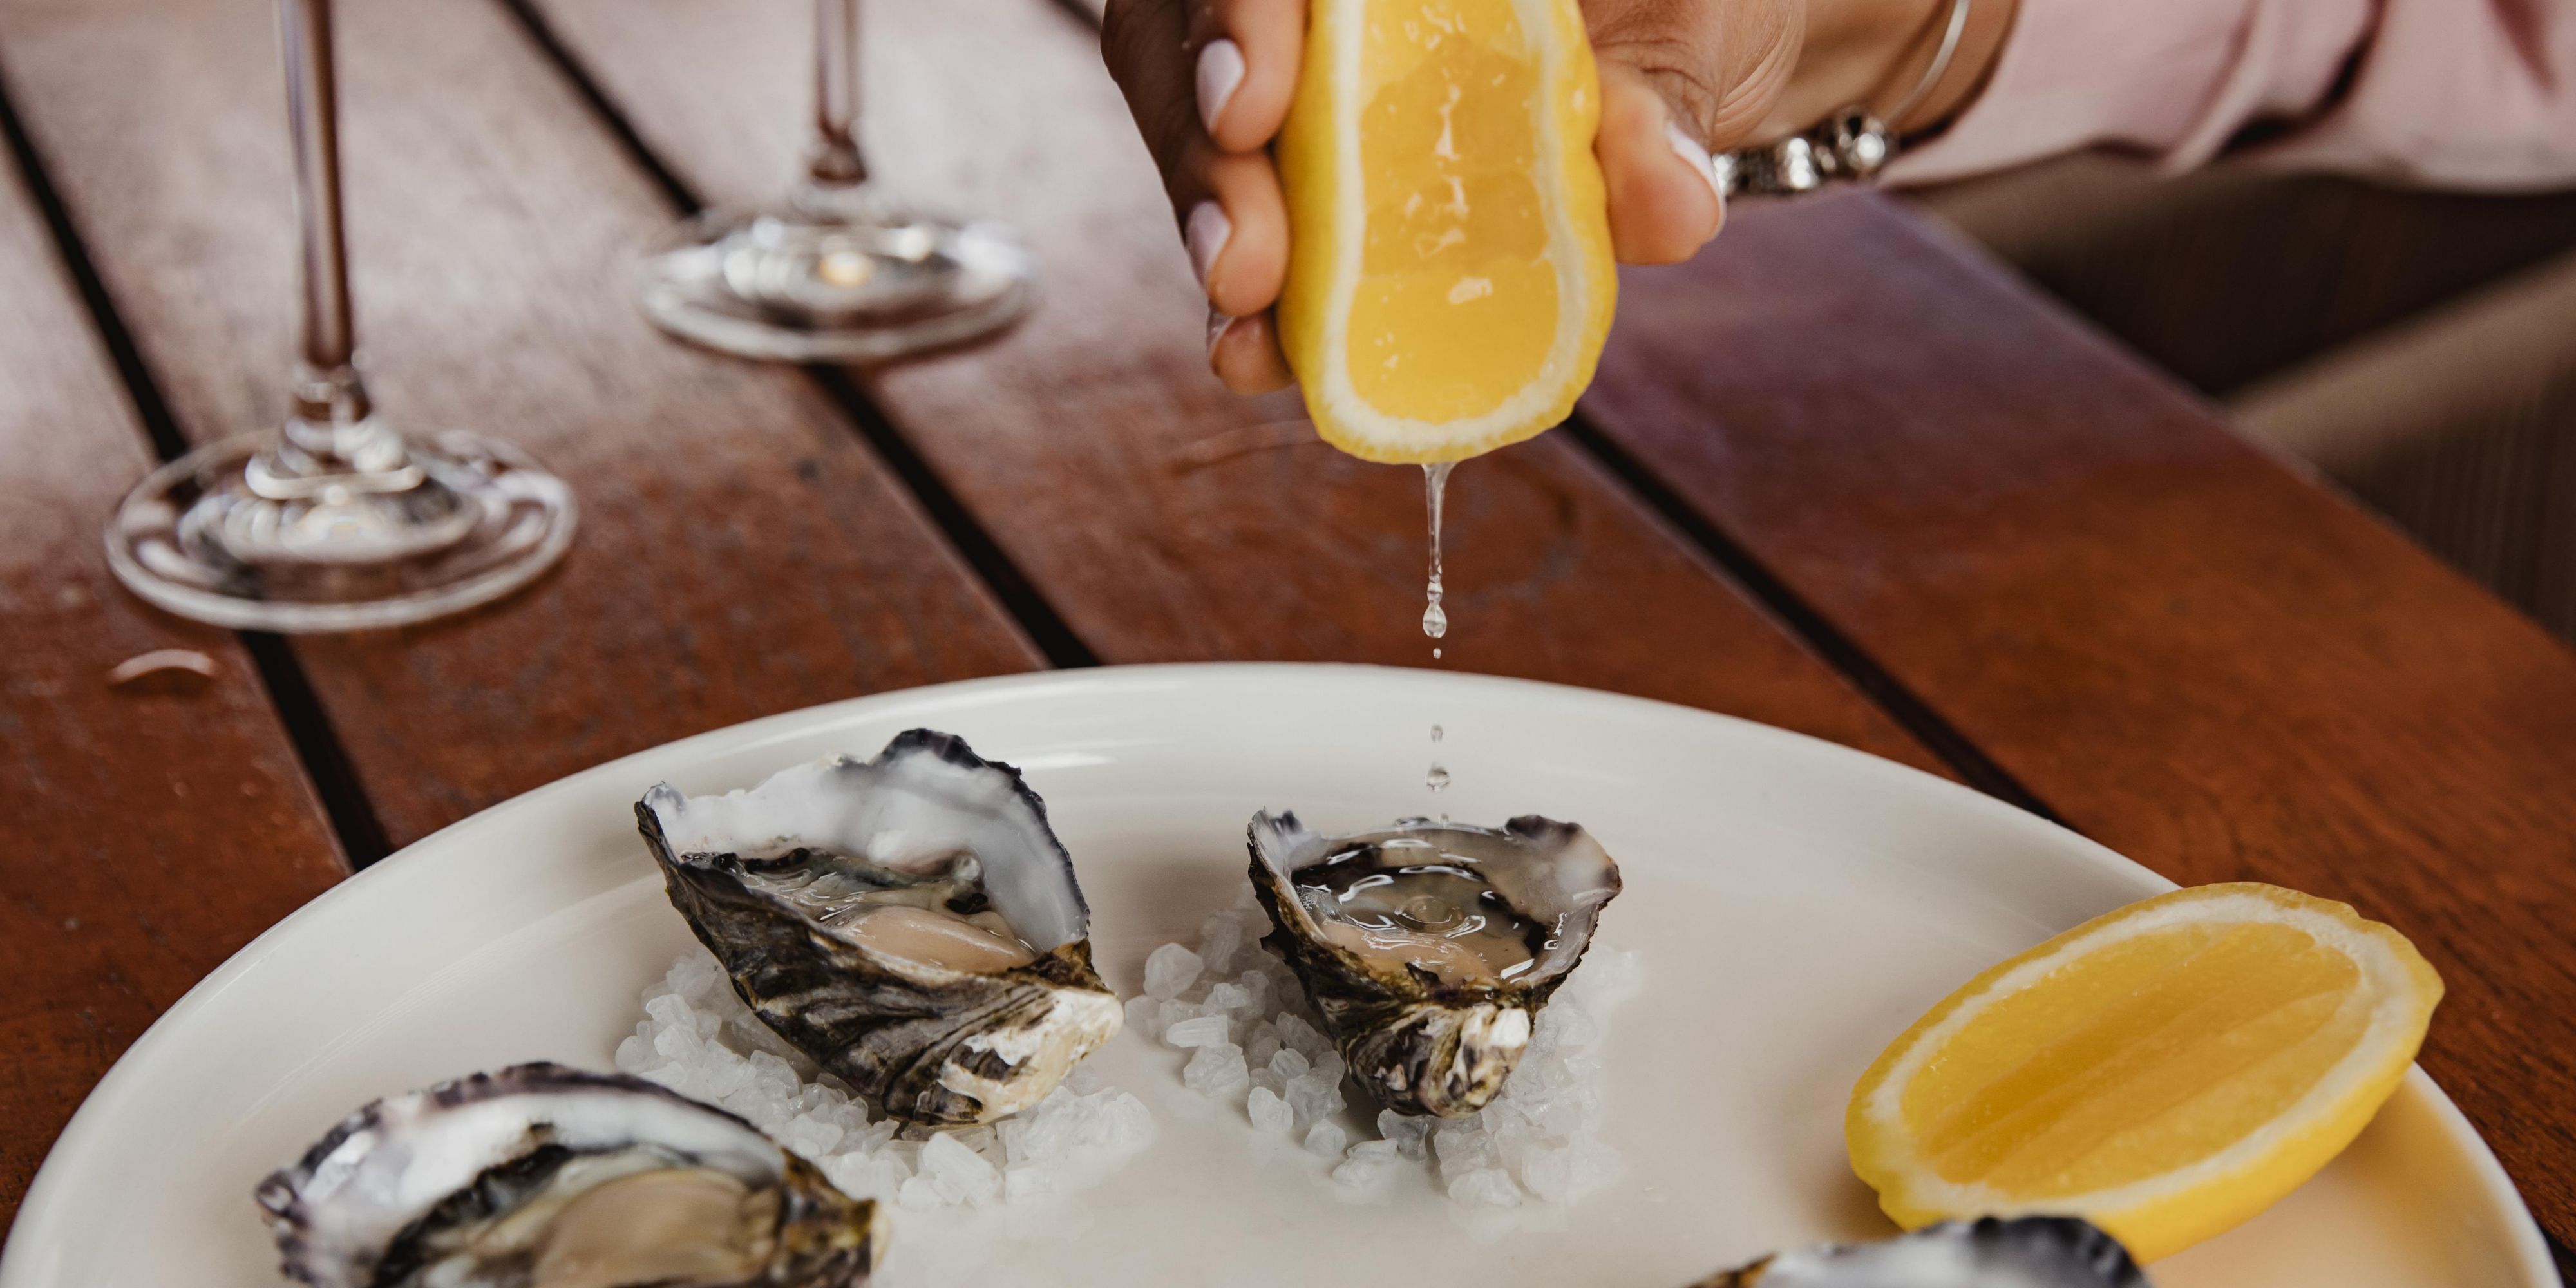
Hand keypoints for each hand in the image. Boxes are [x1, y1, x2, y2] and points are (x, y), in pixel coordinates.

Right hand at [1102, 0, 1967, 391]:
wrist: (1709, 35)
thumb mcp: (1692, 23)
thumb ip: (1660, 95)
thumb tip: (1668, 206)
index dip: (1235, 17)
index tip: (1250, 109)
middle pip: (1179, 31)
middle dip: (1195, 151)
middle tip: (1244, 265)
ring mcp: (1301, 65)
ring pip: (1192, 122)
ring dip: (1208, 232)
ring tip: (1245, 339)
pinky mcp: (1310, 166)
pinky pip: (1250, 218)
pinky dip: (1252, 295)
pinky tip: (1259, 357)